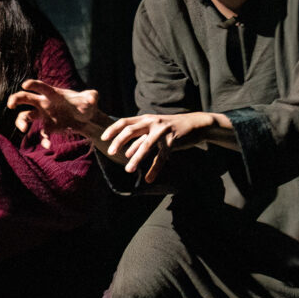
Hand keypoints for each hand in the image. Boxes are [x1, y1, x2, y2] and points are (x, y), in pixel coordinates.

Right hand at [7, 81, 107, 152]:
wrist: (87, 119)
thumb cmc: (87, 105)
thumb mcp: (91, 99)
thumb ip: (91, 96)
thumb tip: (92, 97)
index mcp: (52, 94)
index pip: (40, 87)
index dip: (32, 85)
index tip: (25, 85)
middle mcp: (44, 103)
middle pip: (25, 98)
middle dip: (15, 99)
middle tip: (11, 105)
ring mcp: (44, 115)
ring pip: (25, 116)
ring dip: (21, 122)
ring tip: (24, 129)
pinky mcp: (48, 127)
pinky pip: (41, 133)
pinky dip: (43, 139)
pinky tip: (48, 145)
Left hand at [97, 110, 223, 179]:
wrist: (195, 124)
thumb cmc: (170, 127)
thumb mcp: (154, 128)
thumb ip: (140, 136)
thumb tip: (125, 151)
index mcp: (145, 118)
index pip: (124, 121)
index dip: (112, 129)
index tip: (103, 138)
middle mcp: (152, 122)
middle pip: (130, 131)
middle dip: (119, 142)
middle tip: (110, 153)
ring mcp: (163, 131)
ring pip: (146, 145)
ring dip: (136, 159)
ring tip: (128, 169)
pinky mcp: (173, 141)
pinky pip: (161, 158)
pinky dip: (154, 169)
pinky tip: (149, 178)